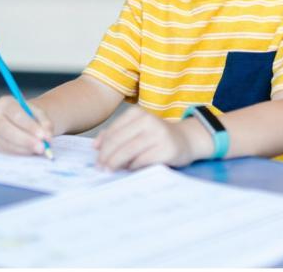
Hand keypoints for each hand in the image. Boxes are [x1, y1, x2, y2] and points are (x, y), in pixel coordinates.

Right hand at [0, 96, 53, 155]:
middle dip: (25, 140)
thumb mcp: (40, 113)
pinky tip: (30, 151)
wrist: (22, 117)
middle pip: (6, 130)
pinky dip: (20, 152)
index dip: (29, 126)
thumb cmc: (30, 114)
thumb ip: (45, 123)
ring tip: (39, 149)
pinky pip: (5, 149)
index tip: (43, 136)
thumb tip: (47, 137)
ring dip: (24, 148)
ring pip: (5, 142)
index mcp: (5, 102)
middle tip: (42, 147)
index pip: (16, 115)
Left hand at [94, 106, 210, 170]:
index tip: (97, 159)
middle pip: (118, 142)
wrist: (186, 139)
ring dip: (116, 164)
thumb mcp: (136, 128)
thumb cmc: (157, 136)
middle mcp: (148, 120)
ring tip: (110, 171)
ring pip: (128, 151)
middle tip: (101, 168)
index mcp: (137, 112)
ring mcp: (159, 134)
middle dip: (106, 157)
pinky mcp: (167, 149)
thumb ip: (117, 133)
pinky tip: (129, 170)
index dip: (102, 148)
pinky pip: (142, 161)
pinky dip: (132, 167)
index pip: (113, 132)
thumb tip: (96, 146)